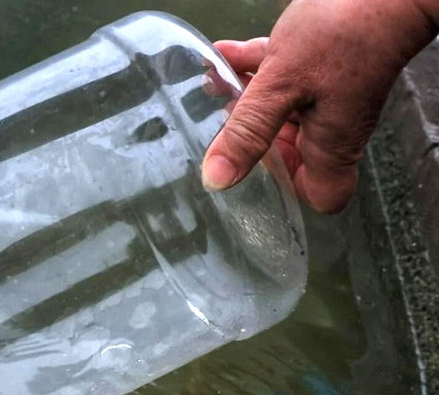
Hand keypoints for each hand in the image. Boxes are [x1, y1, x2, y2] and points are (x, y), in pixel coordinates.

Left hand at [202, 0, 437, 212]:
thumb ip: (249, 132)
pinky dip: (255, 67)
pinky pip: (284, 75)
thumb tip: (217, 180)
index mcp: (332, 144)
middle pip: (290, 151)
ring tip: (214, 86)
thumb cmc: (344, 35)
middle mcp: (333, 125)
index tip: (254, 167)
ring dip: (247, 99)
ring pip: (282, 110)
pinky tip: (225, 53)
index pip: (319, 194)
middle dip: (252, 137)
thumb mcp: (281, 86)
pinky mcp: (324, 64)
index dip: (286, 187)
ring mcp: (330, 95)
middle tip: (221, 124)